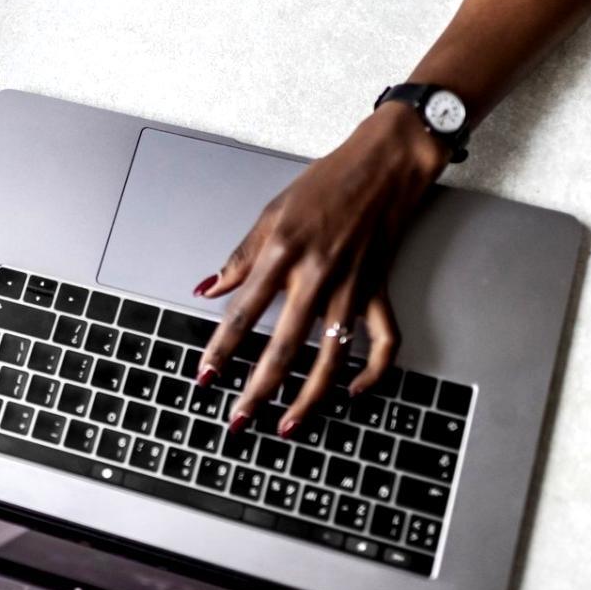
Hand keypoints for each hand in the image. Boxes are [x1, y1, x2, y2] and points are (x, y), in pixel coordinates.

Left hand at [194, 104, 449, 437]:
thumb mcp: (271, 212)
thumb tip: (208, 287)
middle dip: (258, 390)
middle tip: (239, 421)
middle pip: (284, 347)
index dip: (220, 349)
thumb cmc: (327, 182)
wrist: (385, 164)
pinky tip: (354, 392)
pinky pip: (383, 341)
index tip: (205, 376)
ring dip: (309, 398)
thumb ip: (241, 257)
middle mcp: (317, 276)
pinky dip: (373, 372)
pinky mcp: (379, 290)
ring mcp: (352, 288)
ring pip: (331, 357)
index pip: (243, 313)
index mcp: (283, 254)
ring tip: (288, 426)